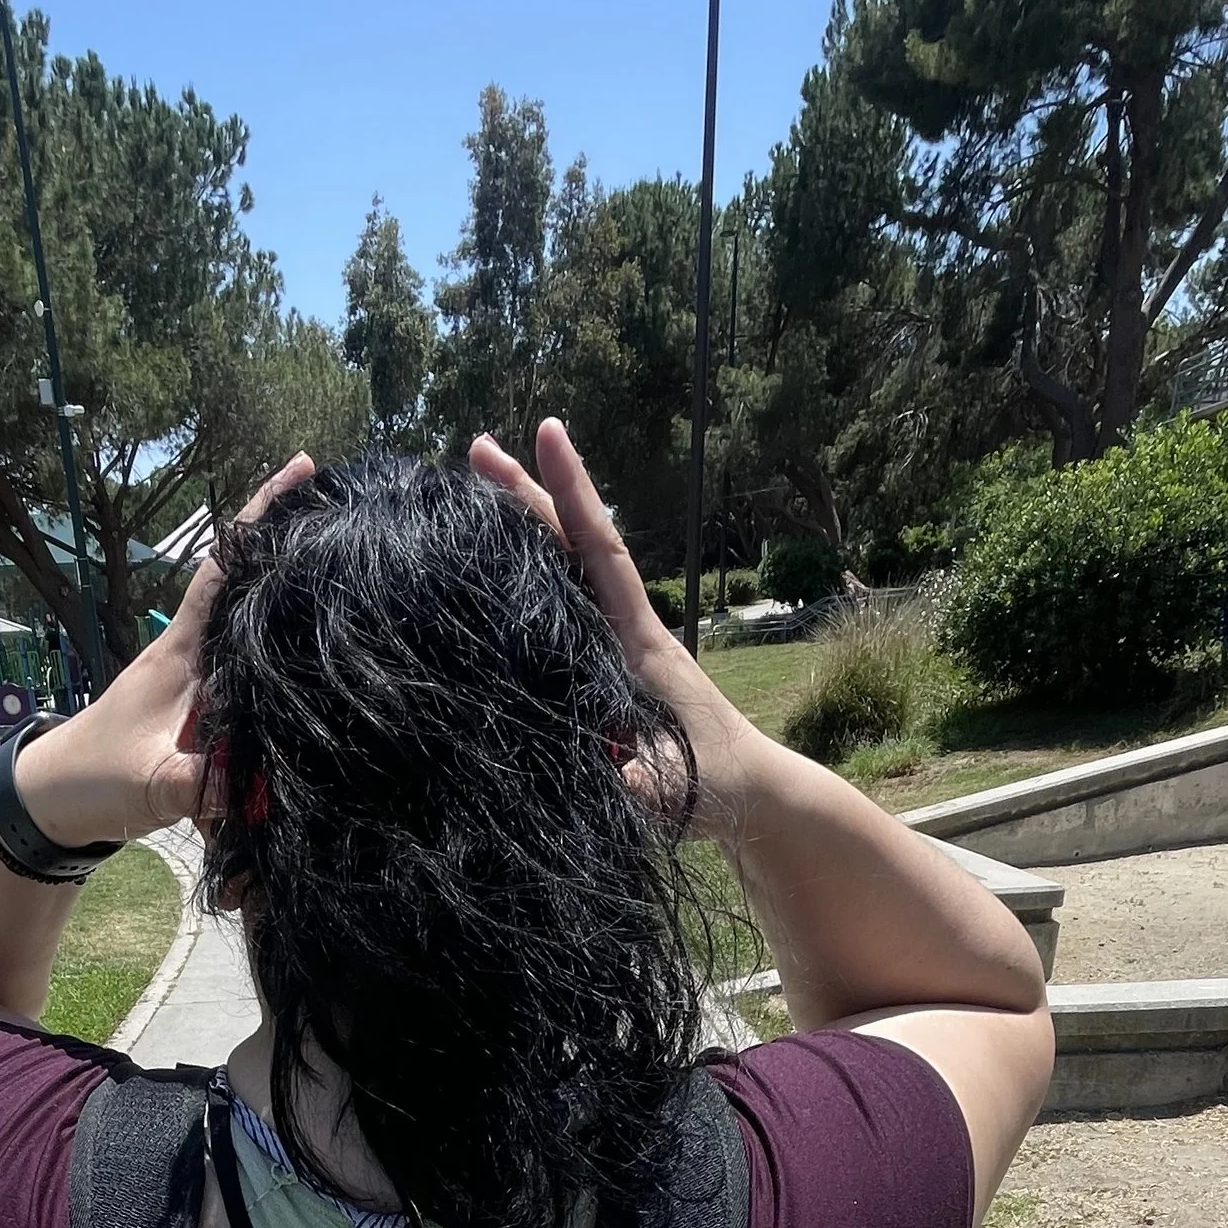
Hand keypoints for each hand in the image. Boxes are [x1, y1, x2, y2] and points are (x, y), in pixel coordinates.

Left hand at [0, 453, 317, 849]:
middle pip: (243, 583)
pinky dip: (270, 650)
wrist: (51, 799)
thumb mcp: (151, 785)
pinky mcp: (190, 707)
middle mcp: (188, 655)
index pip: (224, 571)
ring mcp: (189, 679)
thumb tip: (254, 787)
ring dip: (281, 596)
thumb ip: (199, 787)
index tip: (300, 469)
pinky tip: (297, 648)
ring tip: (336, 566)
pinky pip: (240, 664)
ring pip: (243, 621)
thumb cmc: (93, 780)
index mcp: (181, 655)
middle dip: (286, 544)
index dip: (260, 517)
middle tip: (341, 508)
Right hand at [466, 420, 758, 822]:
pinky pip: (562, 608)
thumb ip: (648, 783)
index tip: (548, 432)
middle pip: (571, 545)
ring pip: (563, 571)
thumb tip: (616, 773)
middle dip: (526, 495)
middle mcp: (627, 631)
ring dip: (522, 530)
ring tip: (474, 490)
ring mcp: (618, 647)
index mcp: (638, 644)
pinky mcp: (610, 670)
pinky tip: (496, 568)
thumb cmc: (718, 785)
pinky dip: (529, 575)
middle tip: (478, 447)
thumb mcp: (681, 788)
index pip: (600, 552)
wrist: (754, 795)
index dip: (573, 492)